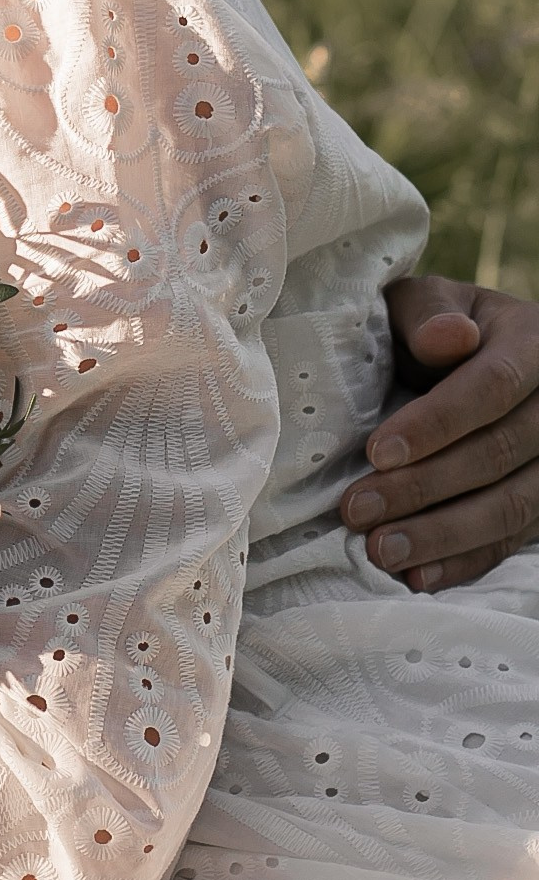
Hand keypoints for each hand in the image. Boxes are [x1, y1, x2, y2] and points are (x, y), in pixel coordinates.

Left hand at [345, 277, 538, 589]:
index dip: (437, 422)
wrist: (468, 353)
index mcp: (532, 345)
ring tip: (380, 550)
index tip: (377, 451)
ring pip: (511, 506)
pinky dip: (464, 563)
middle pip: (498, 454)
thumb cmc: (433, 326)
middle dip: (423, 488)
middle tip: (358, 510)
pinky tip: (417, 577)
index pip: (494, 386)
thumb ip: (429, 314)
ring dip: (442, 535)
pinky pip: (510, 540)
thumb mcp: (426, 302)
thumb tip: (449, 337)